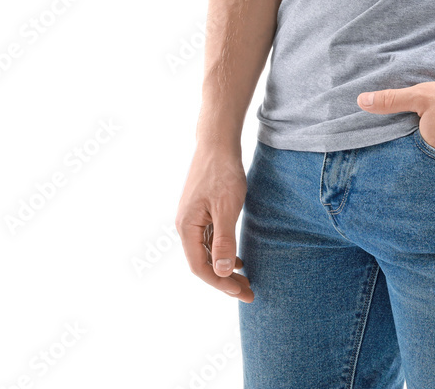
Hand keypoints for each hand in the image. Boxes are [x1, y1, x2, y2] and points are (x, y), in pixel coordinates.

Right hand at [175, 142, 254, 302]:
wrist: (217, 142)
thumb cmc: (222, 172)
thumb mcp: (227, 207)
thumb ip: (224, 240)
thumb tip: (223, 273)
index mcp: (187, 228)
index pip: (201, 268)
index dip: (221, 284)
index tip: (242, 292)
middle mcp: (185, 226)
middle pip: (203, 263)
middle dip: (224, 280)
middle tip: (249, 293)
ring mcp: (192, 218)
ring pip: (207, 252)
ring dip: (224, 268)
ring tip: (245, 280)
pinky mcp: (201, 211)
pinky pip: (209, 240)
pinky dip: (222, 252)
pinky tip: (237, 258)